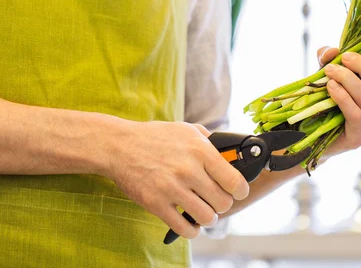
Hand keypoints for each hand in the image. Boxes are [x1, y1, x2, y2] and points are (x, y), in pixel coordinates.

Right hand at [104, 121, 248, 238]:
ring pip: (206, 217)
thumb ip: (210, 142)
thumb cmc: (155, 137)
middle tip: (217, 200)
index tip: (239, 192)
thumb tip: (230, 153)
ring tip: (204, 212)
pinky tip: (190, 222)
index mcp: (200, 151)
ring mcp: (171, 189)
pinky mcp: (155, 204)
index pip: (235, 181)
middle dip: (223, 204)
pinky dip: (192, 230)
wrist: (119, 146)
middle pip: (223, 202)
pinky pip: (184, 228)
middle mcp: (188, 170)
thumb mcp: (187, 130)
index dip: (241, 191)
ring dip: (209, 218)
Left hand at [317, 47, 360, 156]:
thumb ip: (331, 59)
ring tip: (330, 70)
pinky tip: (330, 86)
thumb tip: (334, 50)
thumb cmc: (328, 100)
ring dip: (347, 79)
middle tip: (345, 57)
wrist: (312, 134)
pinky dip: (342, 96)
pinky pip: (354, 112)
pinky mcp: (357, 138)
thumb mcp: (332, 74)